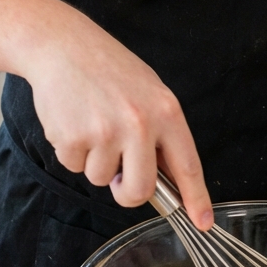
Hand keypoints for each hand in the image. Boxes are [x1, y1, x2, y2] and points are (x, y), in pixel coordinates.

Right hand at [24, 6, 212, 228]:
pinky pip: (74, 167)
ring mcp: (106, 132)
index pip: (187, 164)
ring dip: (94, 161)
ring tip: (91, 123)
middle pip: (140, 190)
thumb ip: (161, 132)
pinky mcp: (74, 138)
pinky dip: (71, 152)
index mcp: (166, 111)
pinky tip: (72, 120)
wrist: (63, 45)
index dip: (196, 198)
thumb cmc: (108, 68)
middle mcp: (140, 124)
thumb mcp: (149, 92)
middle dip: (127, 192)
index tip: (203, 222)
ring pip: (102, 179)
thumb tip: (169, 178)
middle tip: (119, 176)